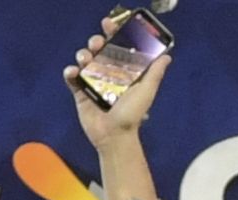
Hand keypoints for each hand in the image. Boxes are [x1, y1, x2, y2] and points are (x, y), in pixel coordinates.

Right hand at [66, 18, 168, 150]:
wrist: (114, 137)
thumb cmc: (131, 115)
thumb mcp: (146, 91)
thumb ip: (154, 74)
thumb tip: (167, 57)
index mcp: (123, 70)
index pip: (117, 46)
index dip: (113, 33)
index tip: (108, 24)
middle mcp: (107, 73)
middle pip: (98, 50)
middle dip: (95, 41)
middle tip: (97, 43)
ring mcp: (93, 82)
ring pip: (84, 61)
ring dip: (82, 54)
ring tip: (85, 59)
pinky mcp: (81, 93)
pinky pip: (72, 79)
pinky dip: (70, 73)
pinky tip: (73, 72)